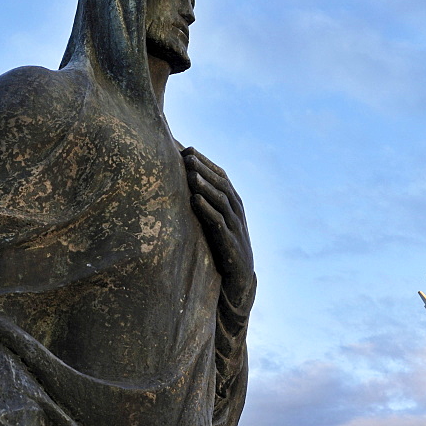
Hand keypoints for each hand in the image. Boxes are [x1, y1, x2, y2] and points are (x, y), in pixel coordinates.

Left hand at [182, 147, 254, 304]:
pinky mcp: (230, 242)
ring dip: (205, 186)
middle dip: (204, 169)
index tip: (188, 148)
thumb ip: (206, 203)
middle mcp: (237, 210)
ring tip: (190, 174)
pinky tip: (194, 200)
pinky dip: (206, 209)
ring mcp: (235, 226)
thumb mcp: (217, 221)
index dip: (206, 162)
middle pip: (221, 184)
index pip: (221, 176)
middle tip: (187, 155)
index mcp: (234, 202)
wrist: (240, 277)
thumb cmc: (223, 245)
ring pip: (221, 200)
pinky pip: (218, 223)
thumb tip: (185, 183)